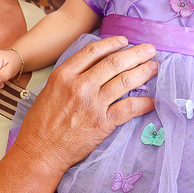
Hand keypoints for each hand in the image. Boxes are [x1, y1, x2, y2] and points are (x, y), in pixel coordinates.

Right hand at [11, 36, 157, 174]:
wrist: (40, 151)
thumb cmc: (40, 124)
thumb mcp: (49, 91)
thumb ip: (69, 78)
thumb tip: (90, 69)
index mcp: (64, 75)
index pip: (93, 51)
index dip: (112, 44)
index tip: (124, 41)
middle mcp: (80, 85)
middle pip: (114, 62)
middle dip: (135, 54)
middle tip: (149, 50)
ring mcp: (92, 103)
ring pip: (124, 81)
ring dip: (143, 72)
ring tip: (154, 67)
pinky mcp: (102, 122)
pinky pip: (129, 108)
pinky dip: (143, 103)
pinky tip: (152, 100)